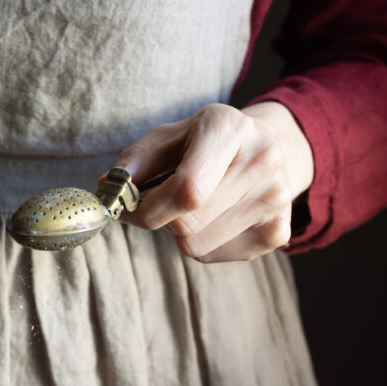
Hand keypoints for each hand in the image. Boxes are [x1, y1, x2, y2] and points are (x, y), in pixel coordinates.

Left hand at [113, 101, 313, 261]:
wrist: (269, 147)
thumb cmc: (205, 144)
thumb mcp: (169, 137)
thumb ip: (136, 162)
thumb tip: (108, 190)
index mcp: (230, 128)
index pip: (186, 191)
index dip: (147, 211)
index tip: (128, 211)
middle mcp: (262, 160)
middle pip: (188, 225)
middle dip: (163, 222)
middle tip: (164, 205)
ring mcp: (276, 199)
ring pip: (198, 247)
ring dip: (182, 235)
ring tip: (196, 208)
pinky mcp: (278, 232)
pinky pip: (216, 257)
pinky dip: (204, 245)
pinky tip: (215, 219)